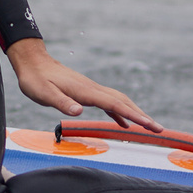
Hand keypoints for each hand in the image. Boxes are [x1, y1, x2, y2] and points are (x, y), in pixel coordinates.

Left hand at [6, 37, 161, 130]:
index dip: (134, 116)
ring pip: (119, 101)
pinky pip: (109, 103)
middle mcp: (93, 89)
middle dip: (142, 116)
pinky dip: (120, 113)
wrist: (33, 63)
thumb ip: (61, 102)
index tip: (150, 125)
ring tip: (148, 127)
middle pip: (123, 102)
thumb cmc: (36, 80)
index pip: (116, 105)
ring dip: (134, 113)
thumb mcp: (44, 94)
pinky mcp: (86, 92)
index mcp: (86, 91)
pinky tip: (123, 124)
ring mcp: (91, 89)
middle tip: (159, 129)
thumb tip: (78, 111)